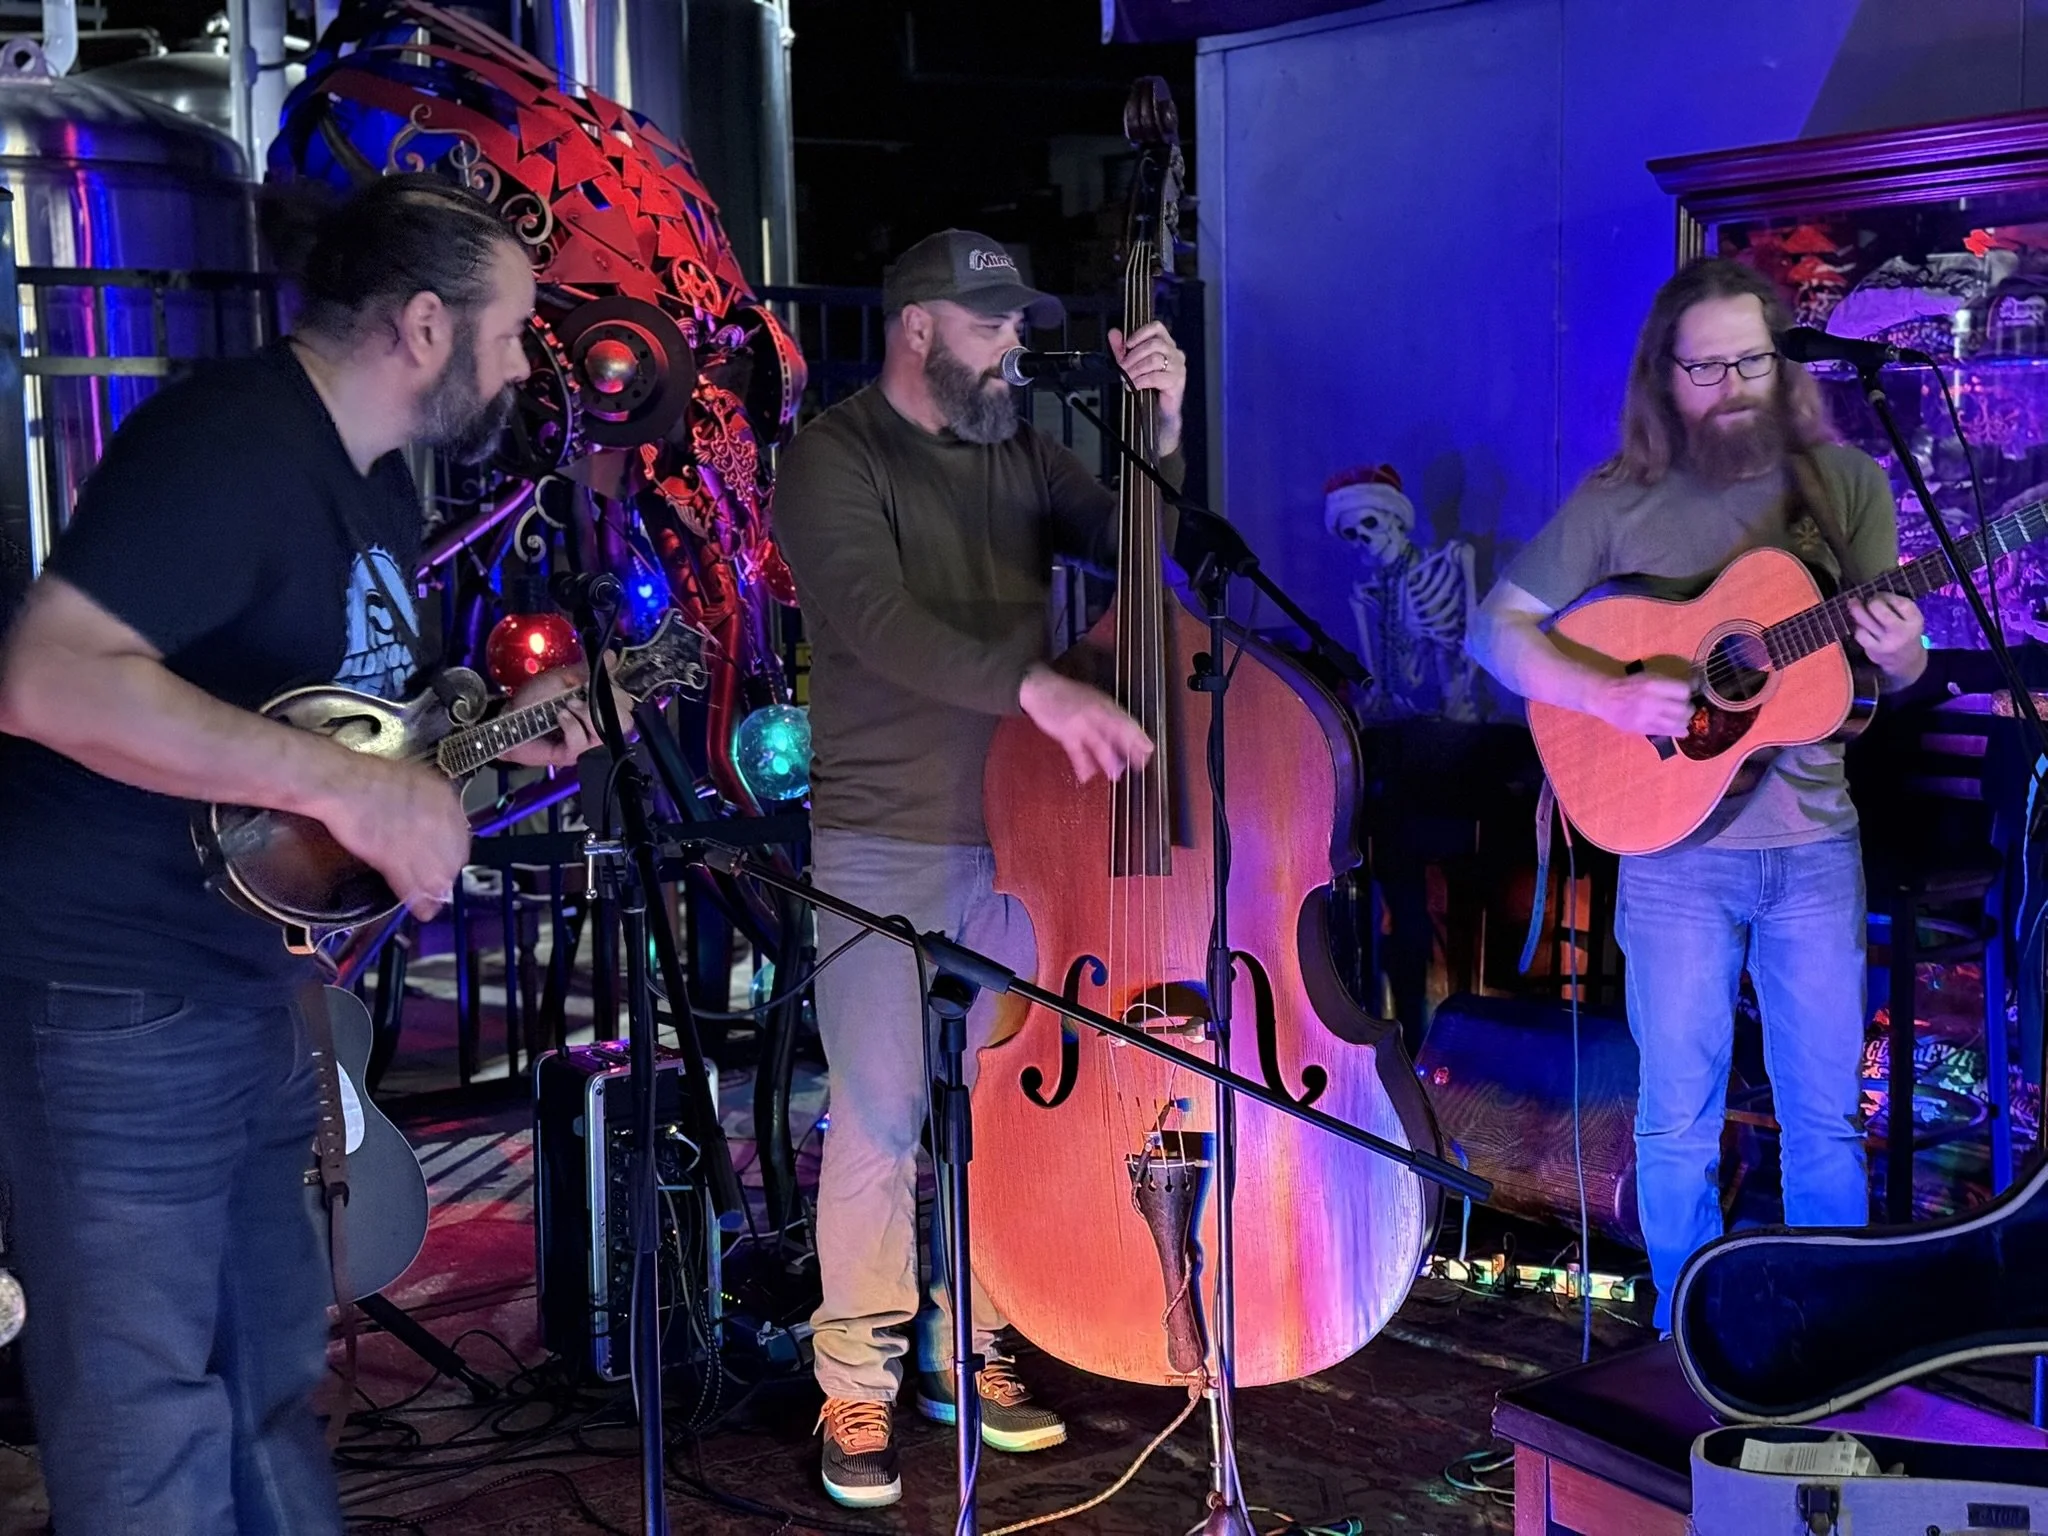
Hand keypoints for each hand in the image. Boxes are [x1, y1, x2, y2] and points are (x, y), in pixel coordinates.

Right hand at [318, 757, 472, 918]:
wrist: (338, 781)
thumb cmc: (366, 780)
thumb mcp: (411, 785)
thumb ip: (428, 809)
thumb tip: (435, 828)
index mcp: (442, 796)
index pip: (461, 838)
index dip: (455, 858)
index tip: (451, 867)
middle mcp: (436, 817)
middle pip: (452, 859)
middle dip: (447, 877)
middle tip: (441, 889)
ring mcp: (416, 837)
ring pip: (435, 874)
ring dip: (434, 893)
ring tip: (433, 905)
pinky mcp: (393, 854)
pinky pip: (412, 884)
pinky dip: (416, 900)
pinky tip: (420, 908)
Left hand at [500, 663, 629, 769]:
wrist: (509, 719)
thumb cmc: (534, 699)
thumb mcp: (562, 678)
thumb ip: (587, 670)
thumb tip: (610, 656)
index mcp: (599, 707)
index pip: (627, 703)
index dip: (616, 693)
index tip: (593, 684)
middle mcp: (598, 726)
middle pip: (625, 721)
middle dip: (607, 705)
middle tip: (583, 697)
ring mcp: (587, 743)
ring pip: (606, 732)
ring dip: (586, 714)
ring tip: (567, 706)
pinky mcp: (572, 755)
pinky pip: (582, 741)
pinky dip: (571, 725)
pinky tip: (560, 718)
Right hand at [1018, 664, 1154, 782]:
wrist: (1041, 688)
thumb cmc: (1067, 696)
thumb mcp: (1091, 701)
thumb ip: (1105, 718)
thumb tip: (1119, 740)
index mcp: (1105, 705)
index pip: (1127, 722)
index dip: (1139, 737)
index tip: (1149, 751)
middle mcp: (1097, 712)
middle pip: (1118, 733)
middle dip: (1130, 749)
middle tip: (1139, 765)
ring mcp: (1081, 722)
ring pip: (1099, 743)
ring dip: (1108, 760)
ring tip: (1115, 774)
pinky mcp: (1065, 731)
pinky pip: (1076, 751)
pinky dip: (1082, 764)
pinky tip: (1086, 776)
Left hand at [1108, 321, 1186, 454]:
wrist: (1159, 412)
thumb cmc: (1148, 387)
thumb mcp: (1131, 364)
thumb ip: (1122, 349)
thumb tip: (1114, 333)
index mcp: (1165, 344)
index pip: (1157, 327)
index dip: (1141, 333)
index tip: (1128, 344)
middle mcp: (1174, 353)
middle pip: (1153, 344)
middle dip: (1133, 356)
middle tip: (1122, 367)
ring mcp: (1177, 367)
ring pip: (1154, 359)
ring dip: (1136, 369)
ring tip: (1126, 377)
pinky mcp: (1177, 381)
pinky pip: (1156, 376)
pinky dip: (1141, 381)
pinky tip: (1133, 386)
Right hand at [1592, 671, 1695, 735]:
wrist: (1606, 698)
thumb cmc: (1629, 685)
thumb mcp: (1650, 677)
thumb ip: (1670, 682)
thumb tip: (1695, 685)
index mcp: (1653, 685)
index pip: (1684, 690)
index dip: (1690, 691)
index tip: (1689, 692)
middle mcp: (1652, 701)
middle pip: (1684, 709)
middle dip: (1689, 708)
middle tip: (1686, 706)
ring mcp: (1648, 717)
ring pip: (1679, 723)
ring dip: (1684, 720)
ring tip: (1681, 717)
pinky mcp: (1644, 729)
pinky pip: (1669, 732)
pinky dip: (1679, 731)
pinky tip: (1680, 729)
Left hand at [1847, 594, 1925, 683]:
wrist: (1908, 662)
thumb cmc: (1907, 634)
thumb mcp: (1911, 620)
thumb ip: (1898, 606)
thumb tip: (1874, 593)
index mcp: (1915, 621)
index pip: (1901, 603)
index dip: (1886, 595)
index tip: (1880, 594)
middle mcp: (1902, 632)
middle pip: (1879, 610)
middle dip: (1871, 601)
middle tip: (1869, 600)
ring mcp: (1887, 643)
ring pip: (1866, 621)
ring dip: (1858, 610)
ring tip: (1854, 603)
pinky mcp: (1874, 651)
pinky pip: (1860, 634)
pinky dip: (1858, 627)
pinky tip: (1859, 624)